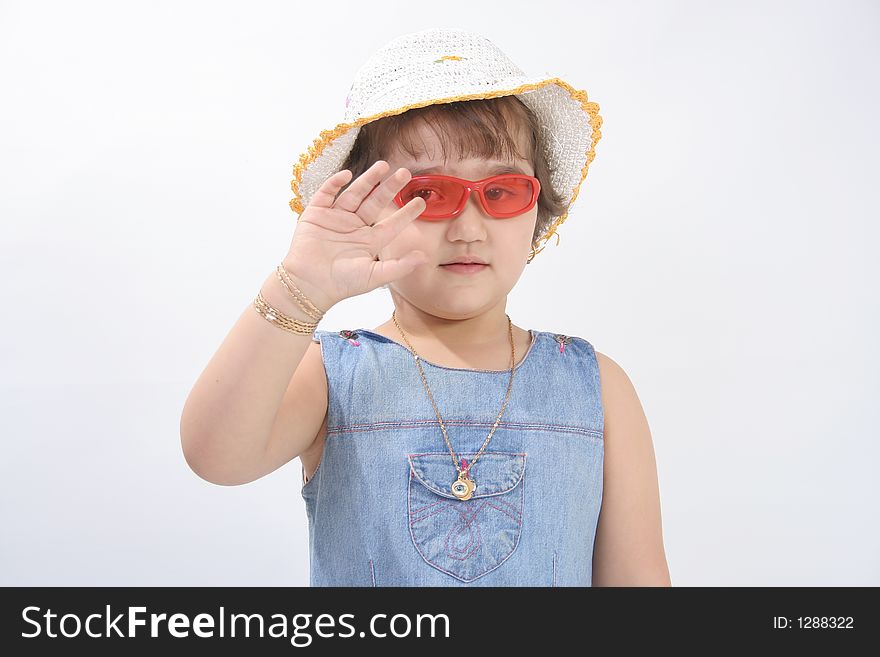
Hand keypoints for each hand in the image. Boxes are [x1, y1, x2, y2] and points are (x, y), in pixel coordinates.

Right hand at [281, 160, 427, 310]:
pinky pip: (326, 194)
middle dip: (389, 188)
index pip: (392, 223)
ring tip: (383, 166)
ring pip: (354, 194)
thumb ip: (399, 267)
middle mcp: (354, 227)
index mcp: (369, 241)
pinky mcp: (316, 214)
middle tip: (405, 173)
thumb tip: (424, 259)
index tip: (422, 202)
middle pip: (375, 202)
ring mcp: (335, 219)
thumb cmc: (341, 284)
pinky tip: (347, 175)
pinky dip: (335, 184)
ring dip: (368, 179)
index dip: (406, 213)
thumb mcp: (374, 276)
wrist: (309, 285)